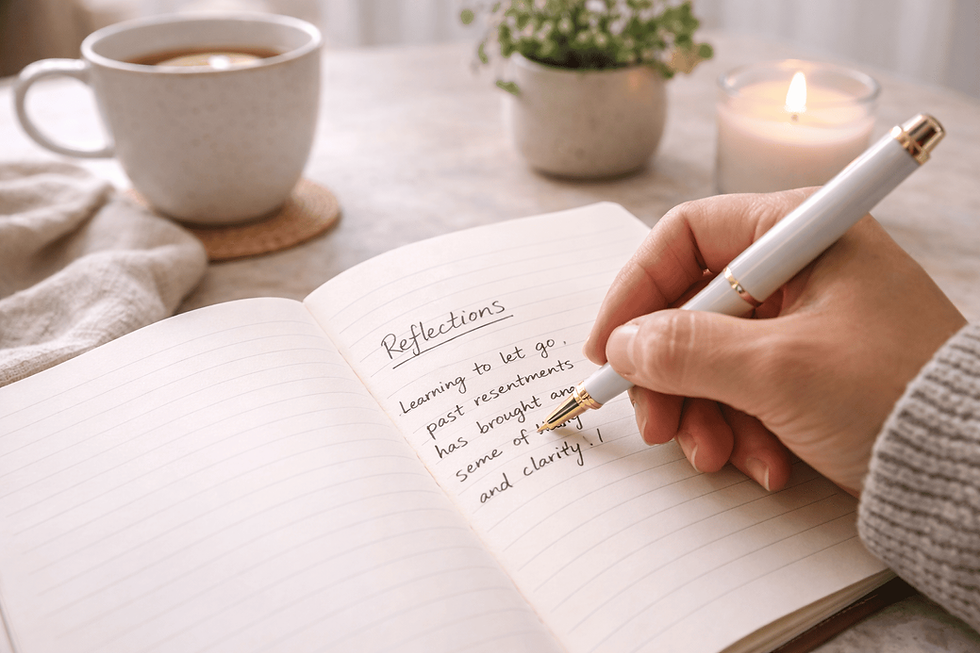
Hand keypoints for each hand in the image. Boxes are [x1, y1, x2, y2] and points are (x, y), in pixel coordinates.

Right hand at [583, 190, 965, 494]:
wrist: (975, 472)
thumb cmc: (893, 394)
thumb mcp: (777, 371)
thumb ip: (685, 350)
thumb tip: (623, 345)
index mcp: (801, 232)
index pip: (686, 237)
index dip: (634, 291)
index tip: (608, 349)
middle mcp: (800, 267)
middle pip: (693, 305)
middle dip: (669, 373)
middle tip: (655, 425)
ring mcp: (806, 319)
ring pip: (713, 354)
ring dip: (702, 412)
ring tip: (716, 457)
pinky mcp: (811, 366)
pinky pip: (746, 387)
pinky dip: (740, 427)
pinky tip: (763, 463)